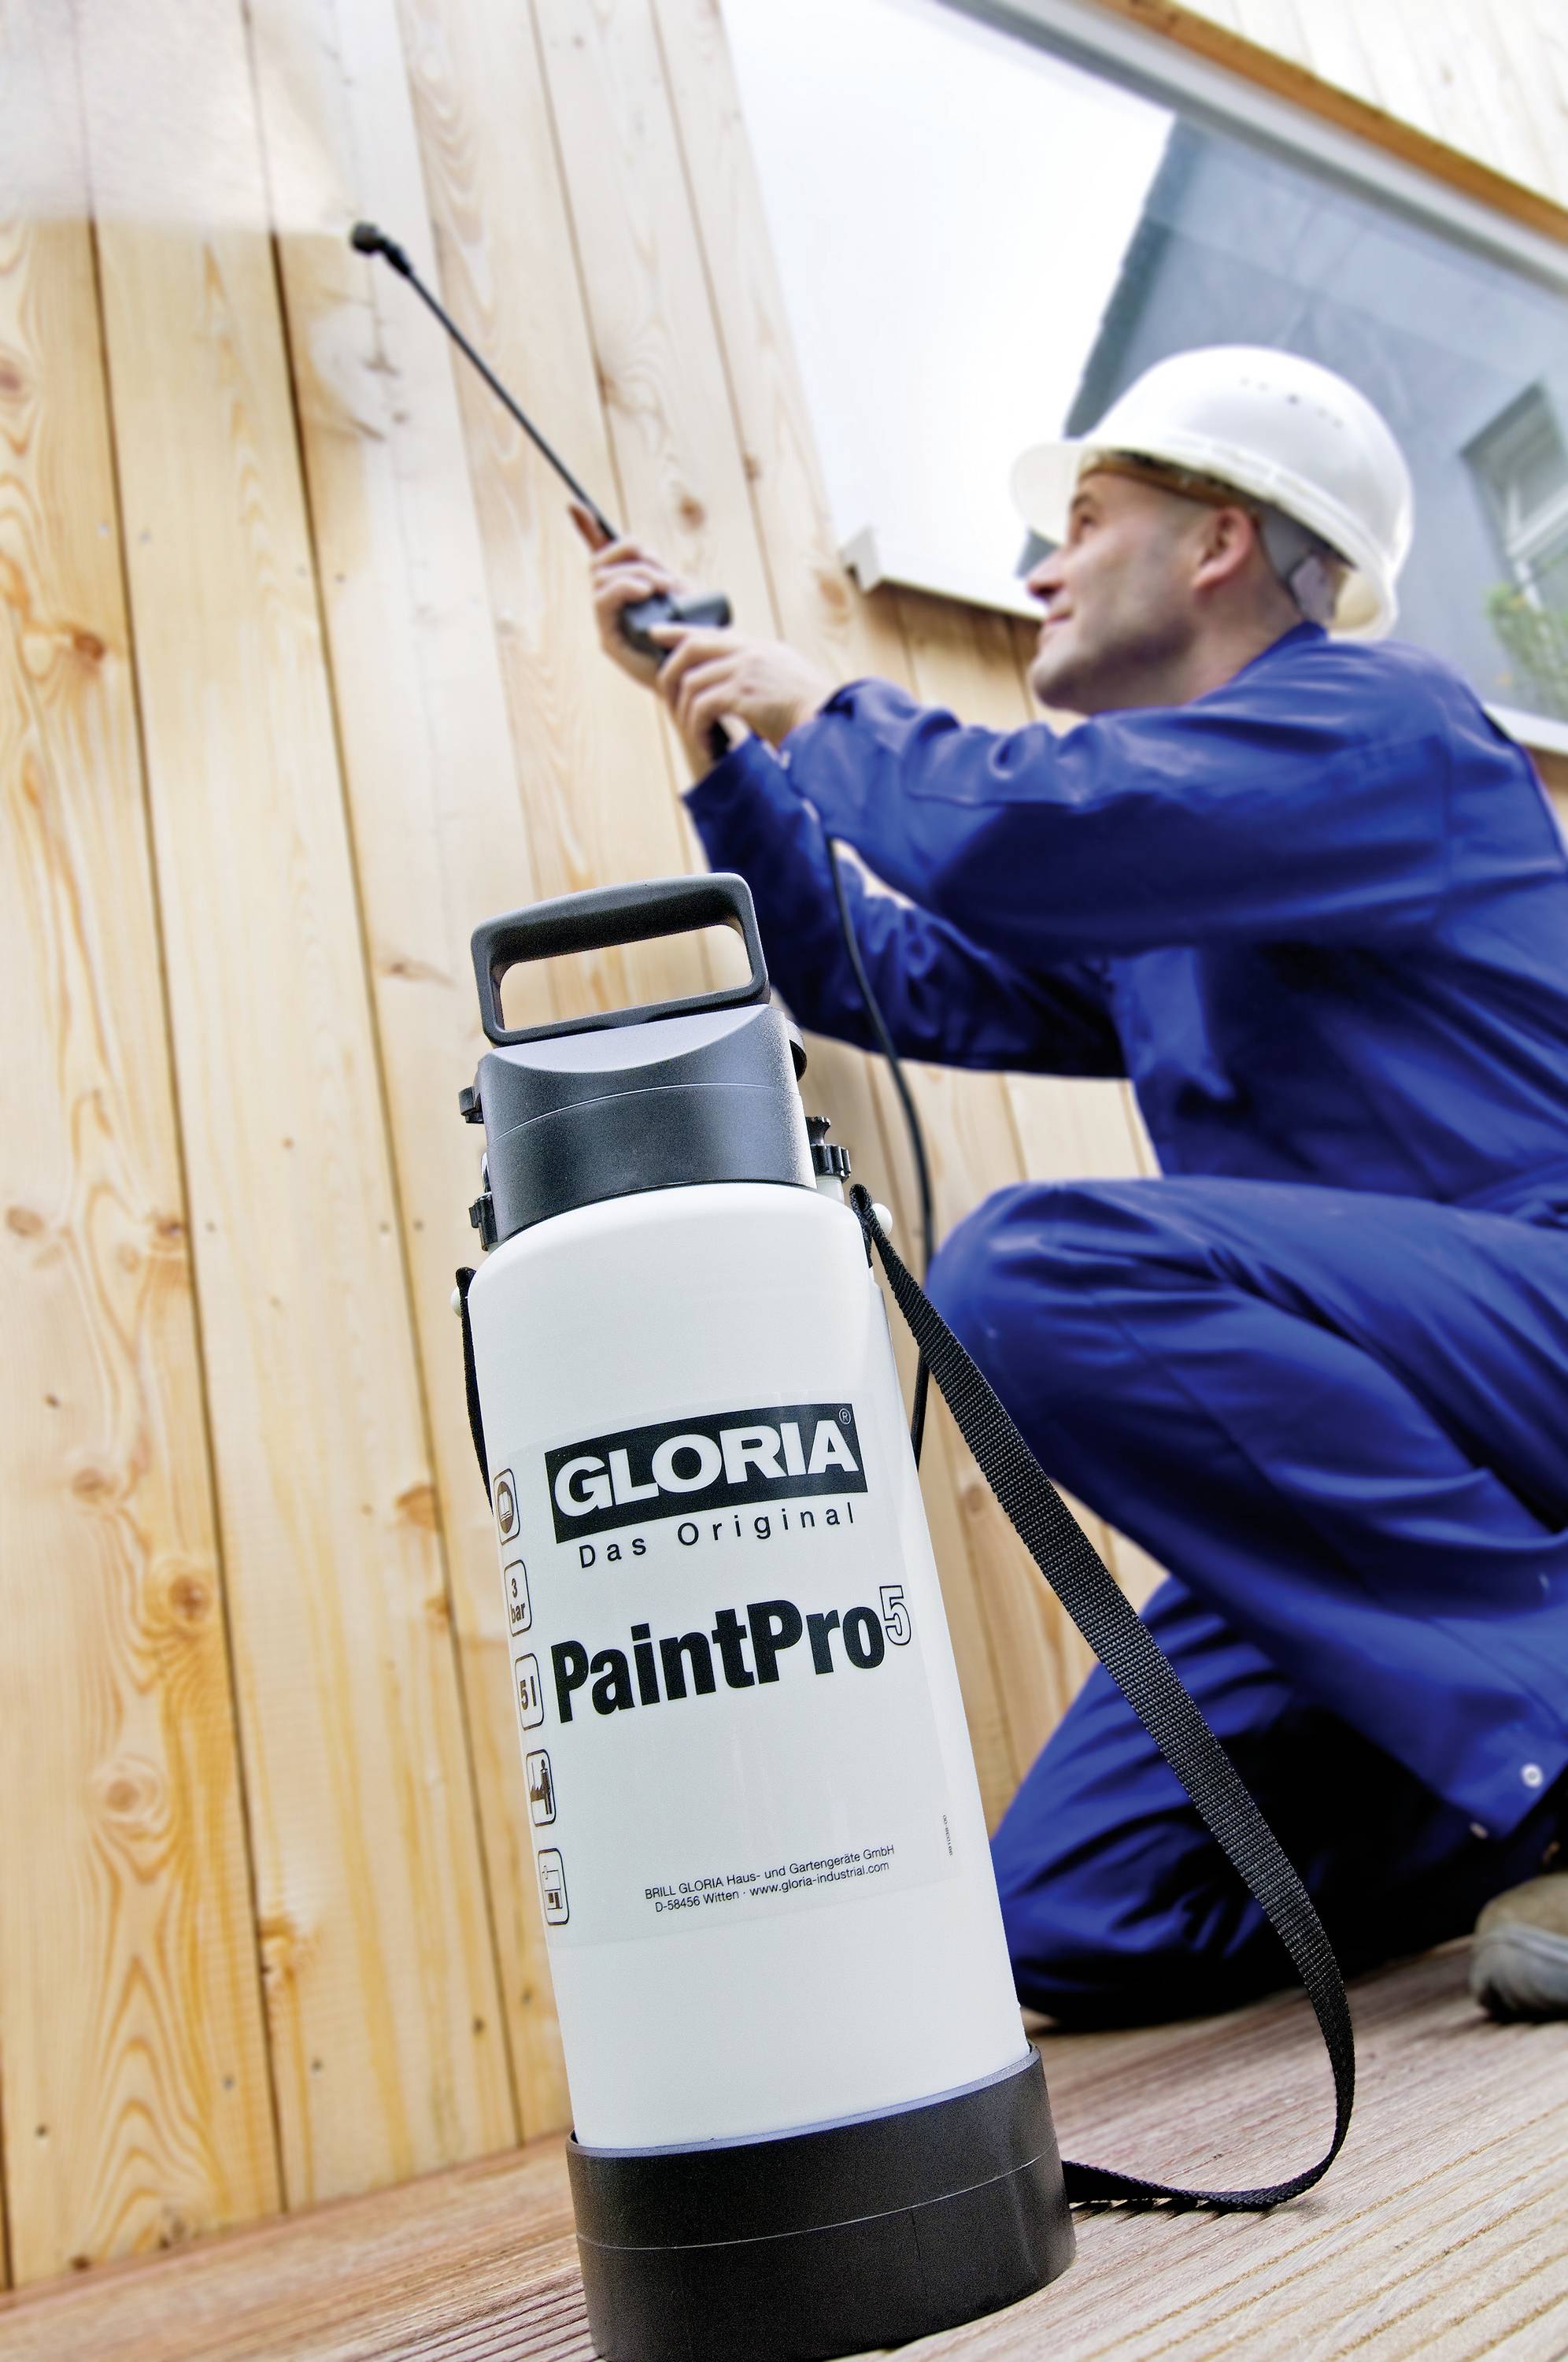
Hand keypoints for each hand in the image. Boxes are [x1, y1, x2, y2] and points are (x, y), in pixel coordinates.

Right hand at [570, 500, 692, 686]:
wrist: (700, 679)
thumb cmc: (694, 638)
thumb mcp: (686, 597)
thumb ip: (669, 577)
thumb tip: (658, 562)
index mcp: (626, 590)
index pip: (601, 554)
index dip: (586, 528)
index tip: (575, 504)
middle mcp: (611, 605)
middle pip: (602, 561)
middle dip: (632, 555)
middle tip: (665, 575)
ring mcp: (607, 622)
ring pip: (602, 577)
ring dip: (635, 573)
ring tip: (663, 588)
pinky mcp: (608, 639)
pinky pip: (603, 600)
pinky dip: (625, 588)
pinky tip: (646, 592)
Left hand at [653, 625, 833, 771]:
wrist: (832, 729)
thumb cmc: (812, 719)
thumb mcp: (784, 687)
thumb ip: (757, 680)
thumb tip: (730, 696)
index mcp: (761, 649)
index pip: (711, 631)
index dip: (678, 631)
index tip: (656, 634)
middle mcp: (752, 652)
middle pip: (692, 647)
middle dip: (670, 674)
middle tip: (668, 702)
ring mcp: (747, 669)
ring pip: (692, 682)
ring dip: (687, 715)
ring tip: (697, 737)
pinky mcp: (744, 692)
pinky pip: (702, 706)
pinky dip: (698, 729)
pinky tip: (708, 746)